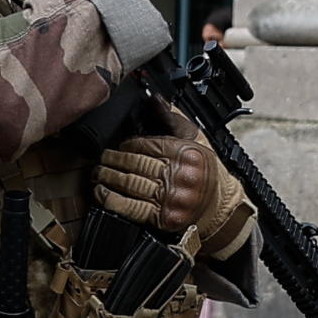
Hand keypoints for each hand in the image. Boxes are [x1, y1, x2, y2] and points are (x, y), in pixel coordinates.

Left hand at [96, 131, 215, 233]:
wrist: (220, 207)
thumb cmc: (205, 171)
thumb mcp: (195, 141)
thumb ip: (172, 119)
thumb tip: (153, 98)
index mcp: (187, 154)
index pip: (149, 145)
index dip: (129, 144)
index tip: (120, 144)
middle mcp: (180, 176)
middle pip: (137, 164)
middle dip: (114, 160)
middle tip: (103, 157)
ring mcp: (171, 199)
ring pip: (131, 184)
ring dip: (108, 177)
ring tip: (98, 172)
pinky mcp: (163, 218)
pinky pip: (131, 208)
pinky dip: (112, 200)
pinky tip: (102, 192)